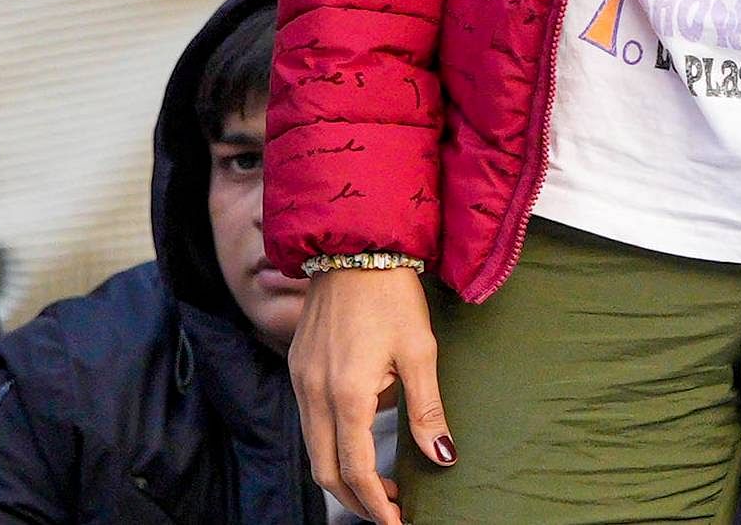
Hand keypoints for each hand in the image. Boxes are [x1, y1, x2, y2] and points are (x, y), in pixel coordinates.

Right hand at [292, 265, 449, 524]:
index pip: (356, 469)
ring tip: (379, 484)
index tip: (397, 522)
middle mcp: (314, 392)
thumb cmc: (391, 294)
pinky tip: (360, 437)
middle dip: (356, 500)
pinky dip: (331, 443)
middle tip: (388, 511)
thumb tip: (443, 458)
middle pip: (325, 470)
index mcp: (347, 393)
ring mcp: (300, 379)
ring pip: (313, 448)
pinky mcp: (297, 366)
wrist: (352, 244)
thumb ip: (427, 410)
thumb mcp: (419, 351)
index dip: (376, 505)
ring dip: (342, 474)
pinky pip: (309, 420)